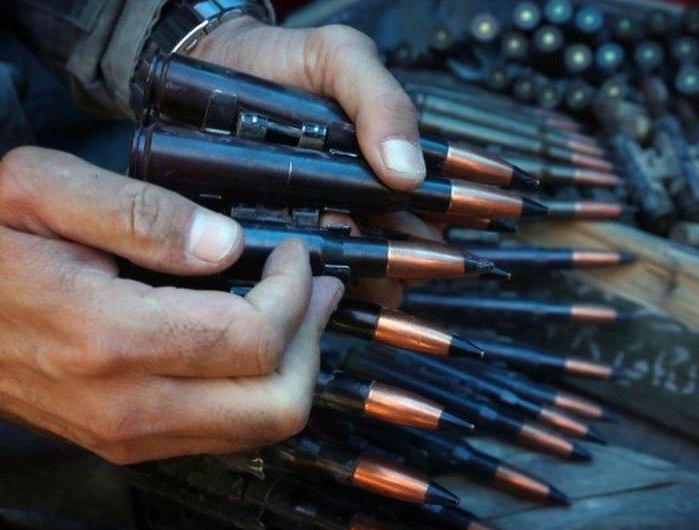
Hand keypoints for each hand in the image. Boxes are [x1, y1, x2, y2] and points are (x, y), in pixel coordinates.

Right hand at [0, 147, 342, 463]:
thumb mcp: (37, 190)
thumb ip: (138, 211)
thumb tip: (227, 244)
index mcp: (110, 335)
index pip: (251, 337)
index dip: (294, 292)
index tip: (294, 252)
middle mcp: (130, 404)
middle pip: (276, 402)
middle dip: (312, 336)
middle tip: (315, 284)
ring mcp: (134, 434)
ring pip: (263, 428)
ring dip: (298, 366)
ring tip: (301, 309)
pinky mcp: (135, 443)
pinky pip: (231, 435)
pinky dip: (263, 389)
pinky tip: (260, 341)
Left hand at [193, 19, 442, 305]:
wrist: (199, 72)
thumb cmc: (279, 61)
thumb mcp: (338, 59)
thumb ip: (381, 101)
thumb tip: (410, 172)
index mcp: (377, 152)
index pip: (431, 186)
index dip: (465, 202)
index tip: (499, 217)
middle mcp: (353, 190)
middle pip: (403, 231)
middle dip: (425, 252)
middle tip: (443, 264)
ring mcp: (316, 217)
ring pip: (364, 261)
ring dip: (386, 277)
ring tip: (397, 288)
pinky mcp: (275, 241)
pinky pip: (314, 276)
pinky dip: (337, 293)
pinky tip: (352, 300)